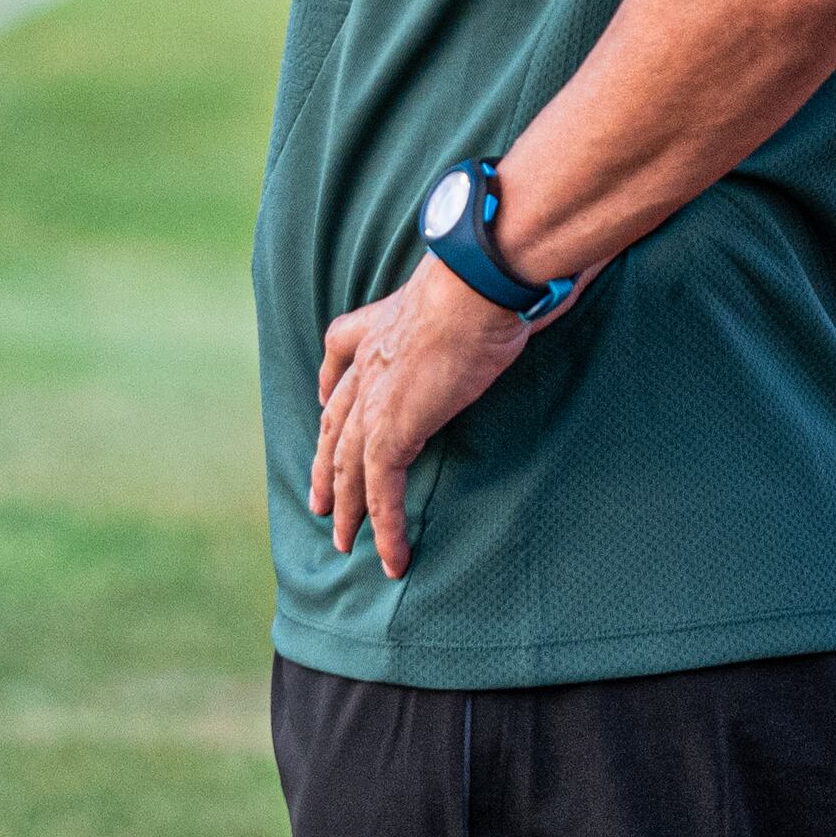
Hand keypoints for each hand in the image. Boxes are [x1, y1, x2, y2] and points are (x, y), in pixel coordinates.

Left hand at [308, 263, 556, 578]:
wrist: (478, 284)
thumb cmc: (487, 278)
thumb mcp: (469, 290)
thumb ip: (473, 304)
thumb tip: (514, 298)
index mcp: (378, 324)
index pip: (340, 356)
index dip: (329, 383)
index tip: (322, 399)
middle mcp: (367, 363)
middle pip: (334, 424)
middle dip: (325, 465)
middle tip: (321, 501)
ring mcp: (374, 400)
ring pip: (348, 467)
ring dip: (348, 508)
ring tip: (344, 541)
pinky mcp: (391, 432)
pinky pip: (381, 493)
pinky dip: (385, 528)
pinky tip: (392, 558)